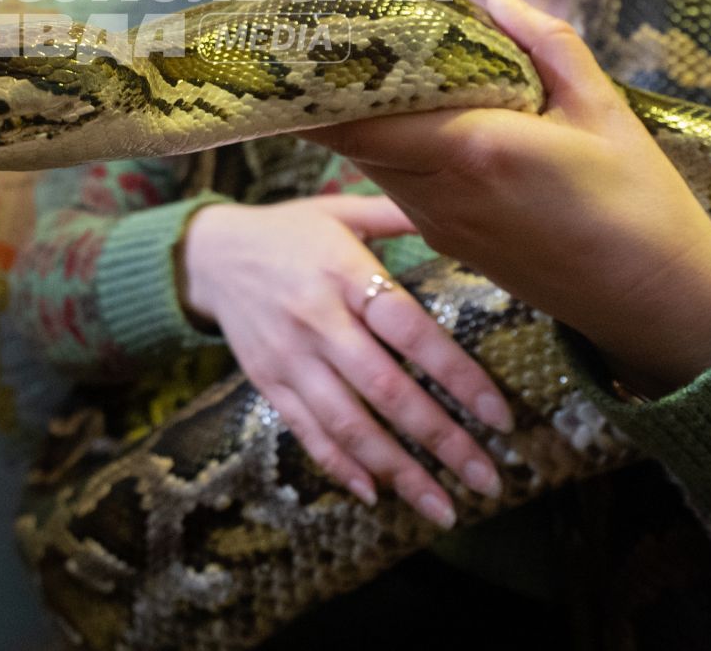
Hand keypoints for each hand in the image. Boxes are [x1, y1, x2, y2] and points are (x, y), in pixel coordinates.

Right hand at [178, 194, 515, 527]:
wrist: (209, 254)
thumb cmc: (289, 231)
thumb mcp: (341, 211)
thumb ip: (397, 215)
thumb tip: (461, 204)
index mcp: (344, 273)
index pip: (411, 331)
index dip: (458, 377)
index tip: (500, 417)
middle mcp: (318, 320)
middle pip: (387, 389)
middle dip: (441, 440)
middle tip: (489, 479)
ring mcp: (290, 356)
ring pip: (348, 423)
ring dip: (399, 470)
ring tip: (443, 507)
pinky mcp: (268, 382)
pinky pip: (306, 431)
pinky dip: (340, 466)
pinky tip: (376, 494)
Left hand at [304, 0, 710, 396]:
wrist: (655, 304)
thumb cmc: (640, 202)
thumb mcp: (604, 108)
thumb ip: (546, 42)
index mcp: (473, 149)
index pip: (360, 117)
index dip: (320, 84)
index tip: (301, 43)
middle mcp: (440, 191)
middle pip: (352, 139)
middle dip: (332, 95)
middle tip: (322, 43)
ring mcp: (439, 225)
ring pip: (371, 164)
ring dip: (360, 122)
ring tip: (359, 71)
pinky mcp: (448, 244)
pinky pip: (397, 187)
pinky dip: (389, 150)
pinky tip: (409, 120)